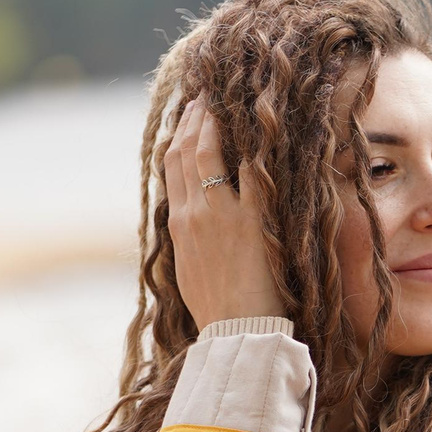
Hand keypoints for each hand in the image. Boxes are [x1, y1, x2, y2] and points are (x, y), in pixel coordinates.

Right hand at [162, 97, 284, 325]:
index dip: (178, 139)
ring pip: (206, 154)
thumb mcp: (191, 272)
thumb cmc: (217, 310)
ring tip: (219, 104)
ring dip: (212, 124)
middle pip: (184, 153)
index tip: (185, 122)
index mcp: (178, 225)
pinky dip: (253, 148)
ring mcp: (219, 214)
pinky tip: (260, 129)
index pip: (172, 169)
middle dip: (192, 121)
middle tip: (202, 101)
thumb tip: (191, 230)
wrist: (233, 330)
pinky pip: (251, 174)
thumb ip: (190, 243)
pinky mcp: (250, 220)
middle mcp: (192, 213)